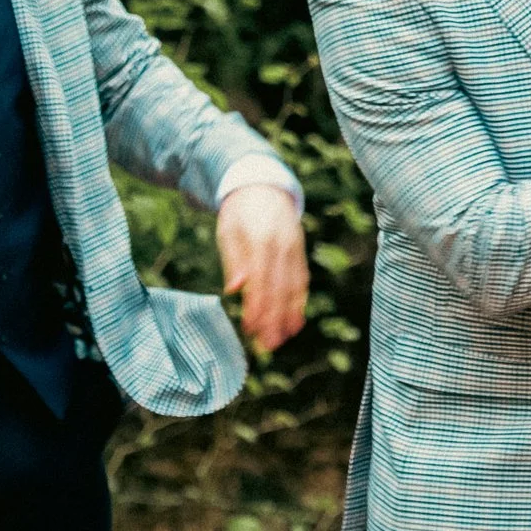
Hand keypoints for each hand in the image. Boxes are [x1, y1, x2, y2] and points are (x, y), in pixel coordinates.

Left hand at [217, 184, 308, 352]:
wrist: (264, 186)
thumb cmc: (239, 213)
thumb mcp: (228, 231)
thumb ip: (233, 261)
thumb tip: (234, 290)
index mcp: (262, 238)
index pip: (260, 279)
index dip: (257, 306)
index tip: (250, 329)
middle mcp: (283, 245)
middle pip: (280, 287)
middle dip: (274, 318)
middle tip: (268, 345)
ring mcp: (295, 248)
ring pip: (294, 286)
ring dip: (289, 315)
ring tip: (282, 340)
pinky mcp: (300, 252)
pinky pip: (302, 279)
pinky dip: (299, 302)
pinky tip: (295, 321)